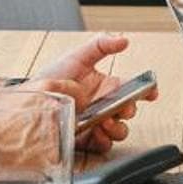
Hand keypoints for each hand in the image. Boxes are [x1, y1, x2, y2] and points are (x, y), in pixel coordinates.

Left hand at [34, 32, 139, 154]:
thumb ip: (101, 44)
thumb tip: (123, 40)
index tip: (151, 92)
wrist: (31, 100)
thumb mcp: (76, 56)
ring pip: (120, 130)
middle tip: (121, 107)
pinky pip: (103, 144)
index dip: (146, 91)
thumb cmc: (50, 78)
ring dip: (117, 127)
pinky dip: (103, 139)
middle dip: (129, 110)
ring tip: (105, 121)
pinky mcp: (86, 138)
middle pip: (129, 111)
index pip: (132, 90)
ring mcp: (96, 122)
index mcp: (106, 86)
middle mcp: (103, 105)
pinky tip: (96, 131)